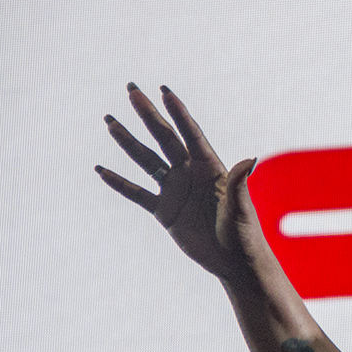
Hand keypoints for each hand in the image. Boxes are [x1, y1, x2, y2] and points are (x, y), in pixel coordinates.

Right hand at [96, 84, 263, 285]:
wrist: (234, 262)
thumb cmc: (244, 234)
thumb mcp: (240, 207)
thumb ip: (239, 183)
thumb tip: (250, 159)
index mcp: (210, 168)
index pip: (191, 133)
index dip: (178, 112)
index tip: (164, 91)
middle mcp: (190, 173)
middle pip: (164, 138)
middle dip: (148, 114)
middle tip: (131, 89)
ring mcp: (175, 191)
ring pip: (147, 160)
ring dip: (128, 142)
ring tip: (110, 122)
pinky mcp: (164, 211)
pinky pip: (137, 194)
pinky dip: (119, 183)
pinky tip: (101, 170)